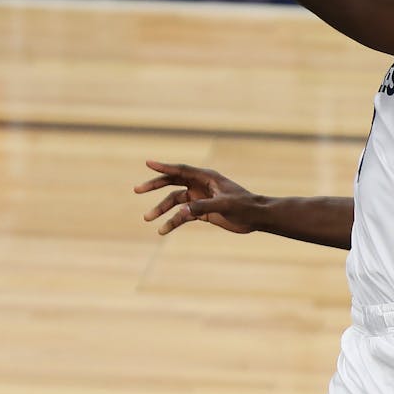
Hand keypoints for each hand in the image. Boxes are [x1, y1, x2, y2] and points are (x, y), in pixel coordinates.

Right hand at [134, 160, 260, 234]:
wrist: (256, 217)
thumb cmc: (244, 206)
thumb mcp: (224, 205)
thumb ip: (203, 207)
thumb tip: (181, 211)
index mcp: (207, 177)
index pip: (181, 170)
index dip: (164, 166)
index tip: (148, 163)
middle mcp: (201, 185)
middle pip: (173, 182)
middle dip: (155, 185)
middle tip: (137, 189)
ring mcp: (200, 198)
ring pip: (175, 201)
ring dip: (161, 209)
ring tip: (147, 218)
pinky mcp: (202, 212)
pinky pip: (182, 215)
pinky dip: (172, 222)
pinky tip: (163, 231)